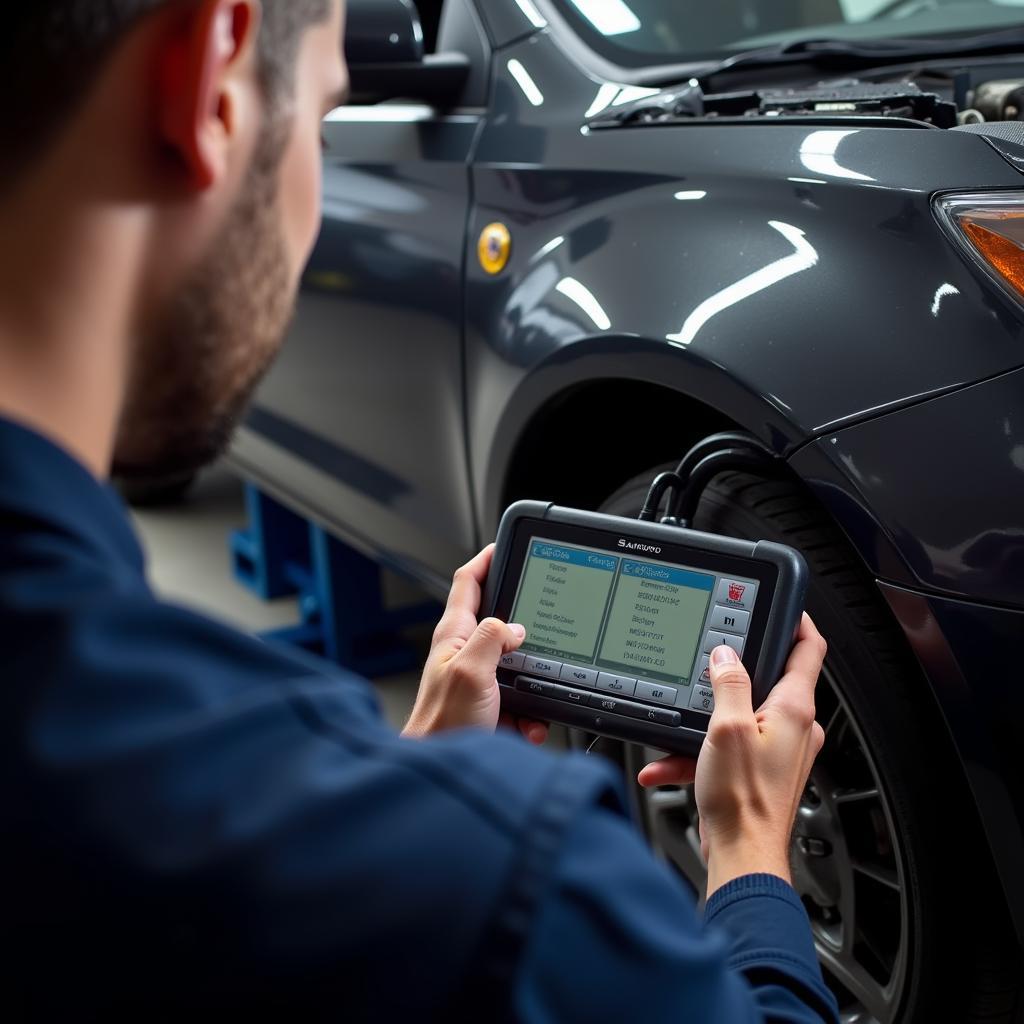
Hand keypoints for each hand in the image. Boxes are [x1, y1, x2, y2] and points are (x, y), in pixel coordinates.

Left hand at [403, 545, 548, 743]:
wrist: (440, 771)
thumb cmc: (441, 725)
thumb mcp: (471, 672)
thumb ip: (492, 639)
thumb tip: (515, 626)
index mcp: (454, 636)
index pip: (467, 583)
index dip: (486, 560)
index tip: (504, 546)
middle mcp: (465, 653)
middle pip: (501, 623)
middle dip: (526, 630)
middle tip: (546, 631)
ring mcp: (478, 680)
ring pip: (519, 668)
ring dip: (534, 684)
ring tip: (531, 703)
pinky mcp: (491, 706)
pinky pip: (523, 703)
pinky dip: (532, 716)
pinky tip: (529, 727)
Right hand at [638, 613, 826, 896]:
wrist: (741, 856)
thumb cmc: (743, 800)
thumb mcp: (726, 728)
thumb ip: (728, 683)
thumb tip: (726, 653)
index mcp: (794, 709)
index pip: (808, 648)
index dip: (796, 620)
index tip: (781, 604)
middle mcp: (795, 727)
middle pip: (770, 678)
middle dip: (732, 671)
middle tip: (709, 662)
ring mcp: (779, 749)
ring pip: (740, 714)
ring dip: (704, 720)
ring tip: (678, 729)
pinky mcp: (760, 770)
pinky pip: (728, 745)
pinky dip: (699, 751)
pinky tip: (669, 763)